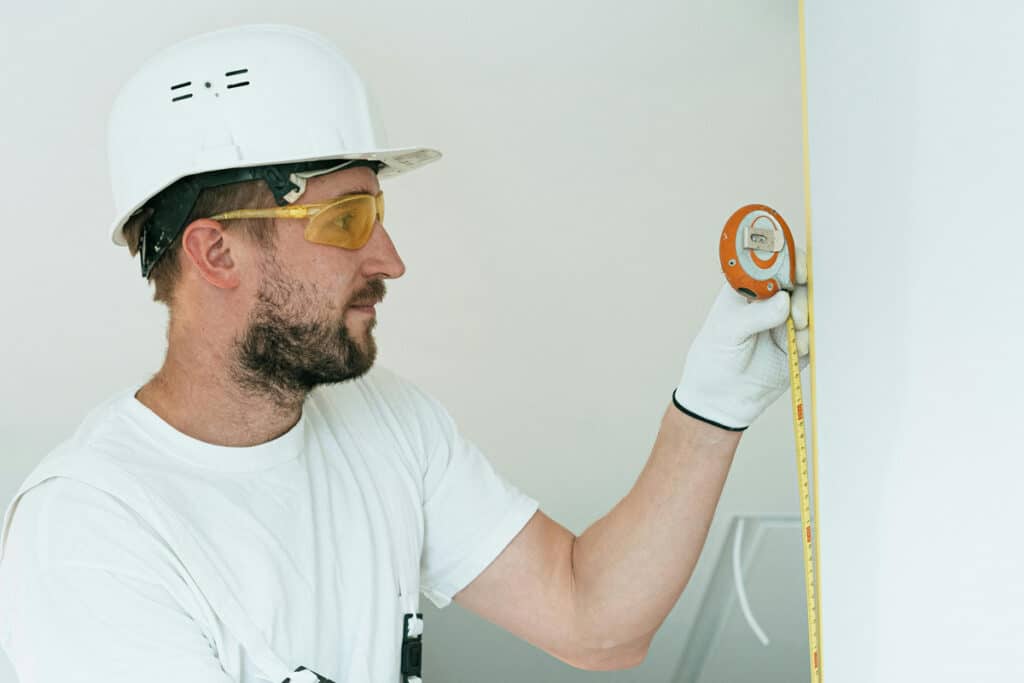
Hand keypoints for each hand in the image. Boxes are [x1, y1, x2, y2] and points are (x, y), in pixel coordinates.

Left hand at [673, 249, 809, 430]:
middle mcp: (770, 300)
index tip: (800, 272)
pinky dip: (814, 338)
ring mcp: (786, 321)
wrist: (722, 399)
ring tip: (795, 337)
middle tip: (796, 317)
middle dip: (804, 295)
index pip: (772, 263)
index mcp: (747, 287)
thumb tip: (785, 300)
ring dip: (809, 318)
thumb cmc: (714, 358)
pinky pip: (817, 333)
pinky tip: (800, 349)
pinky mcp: (799, 343)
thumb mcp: (726, 332)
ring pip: (812, 306)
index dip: (789, 261)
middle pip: (800, 281)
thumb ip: (754, 315)